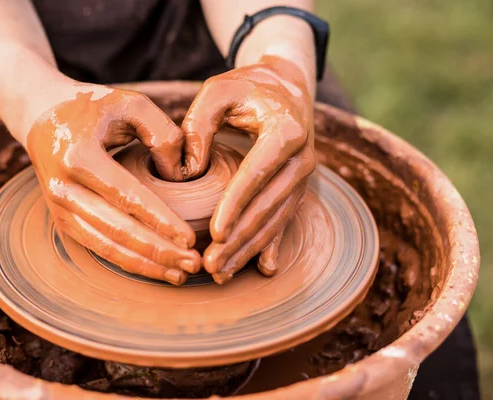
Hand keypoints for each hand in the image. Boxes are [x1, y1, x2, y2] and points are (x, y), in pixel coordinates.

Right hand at [27, 85, 200, 284]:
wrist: (42, 116)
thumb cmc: (93, 107)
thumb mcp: (130, 103)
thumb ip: (163, 132)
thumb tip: (180, 175)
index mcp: (78, 157)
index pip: (127, 197)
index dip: (160, 220)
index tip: (190, 238)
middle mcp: (63, 188)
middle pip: (118, 230)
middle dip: (158, 252)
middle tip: (194, 264)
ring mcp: (59, 208)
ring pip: (107, 246)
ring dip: (145, 265)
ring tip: (180, 275)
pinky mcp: (62, 220)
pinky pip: (98, 247)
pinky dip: (127, 261)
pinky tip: (155, 269)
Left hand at [182, 55, 315, 283]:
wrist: (287, 88)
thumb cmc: (247, 87)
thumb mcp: (218, 90)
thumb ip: (199, 123)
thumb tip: (189, 170)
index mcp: (286, 131)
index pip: (258, 173)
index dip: (236, 204)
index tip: (214, 232)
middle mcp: (302, 158)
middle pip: (267, 206)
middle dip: (239, 238)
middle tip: (210, 265)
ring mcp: (303, 177)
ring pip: (276, 220)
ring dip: (249, 249)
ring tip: (222, 272)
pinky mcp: (296, 188)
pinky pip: (283, 220)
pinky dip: (270, 244)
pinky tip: (262, 269)